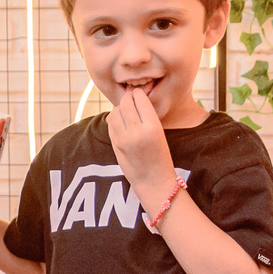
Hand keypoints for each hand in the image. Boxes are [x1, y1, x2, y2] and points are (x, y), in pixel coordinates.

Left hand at [106, 88, 176, 208]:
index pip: (140, 100)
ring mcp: (124, 139)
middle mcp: (137, 132)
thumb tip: (131, 98)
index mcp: (153, 127)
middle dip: (127, 98)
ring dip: (119, 108)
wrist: (153, 181)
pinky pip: (111, 124)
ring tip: (125, 110)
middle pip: (125, 103)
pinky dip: (114, 119)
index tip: (138, 92)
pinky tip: (121, 121)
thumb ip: (146, 116)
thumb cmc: (160, 156)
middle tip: (130, 97)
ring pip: (115, 112)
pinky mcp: (116, 145)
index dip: (138, 93)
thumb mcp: (159, 133)